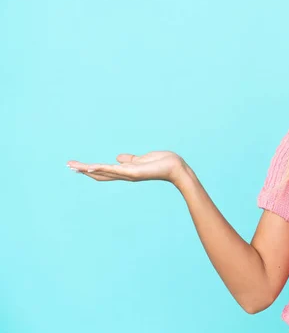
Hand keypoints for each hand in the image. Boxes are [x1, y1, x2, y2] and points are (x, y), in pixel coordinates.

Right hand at [67, 151, 186, 183]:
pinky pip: (113, 170)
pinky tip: (89, 167)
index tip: (77, 166)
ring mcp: (128, 174)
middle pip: (99, 173)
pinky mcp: (133, 172)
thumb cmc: (163, 163)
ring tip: (72, 166)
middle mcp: (125, 175)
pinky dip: (100, 168)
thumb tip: (118, 157)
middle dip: (83, 170)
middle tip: (68, 166)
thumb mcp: (143, 159)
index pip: (104, 171)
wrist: (176, 168)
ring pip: (103, 172)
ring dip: (87, 169)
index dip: (90, 169)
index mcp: (126, 171)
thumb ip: (130, 159)